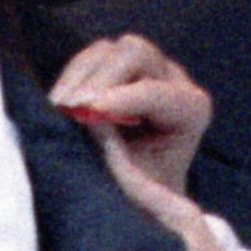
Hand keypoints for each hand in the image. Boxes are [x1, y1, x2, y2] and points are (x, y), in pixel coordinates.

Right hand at [51, 33, 208, 193]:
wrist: (142, 201)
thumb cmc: (144, 199)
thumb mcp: (137, 189)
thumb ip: (119, 158)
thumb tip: (90, 122)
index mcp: (191, 110)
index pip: (157, 92)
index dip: (123, 98)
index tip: (88, 111)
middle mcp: (174, 82)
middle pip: (137, 53)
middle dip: (100, 80)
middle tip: (70, 109)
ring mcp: (145, 70)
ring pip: (109, 50)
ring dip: (80, 77)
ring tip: (60, 109)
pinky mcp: (117, 70)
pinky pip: (90, 57)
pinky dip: (70, 76)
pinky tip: (59, 104)